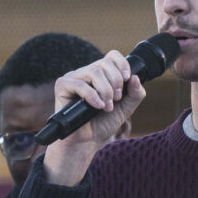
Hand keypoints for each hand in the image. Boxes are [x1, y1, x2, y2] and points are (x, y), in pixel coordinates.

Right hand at [45, 51, 144, 184]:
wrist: (86, 141)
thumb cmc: (102, 123)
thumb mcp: (125, 109)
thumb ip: (135, 94)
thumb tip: (135, 78)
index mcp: (102, 74)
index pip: (112, 56)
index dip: (122, 64)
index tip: (127, 79)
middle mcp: (87, 73)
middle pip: (104, 64)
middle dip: (116, 82)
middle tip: (117, 100)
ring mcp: (74, 78)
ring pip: (94, 71)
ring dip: (106, 90)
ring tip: (107, 107)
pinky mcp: (62, 86)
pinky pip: (79, 84)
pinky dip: (93, 96)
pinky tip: (98, 106)